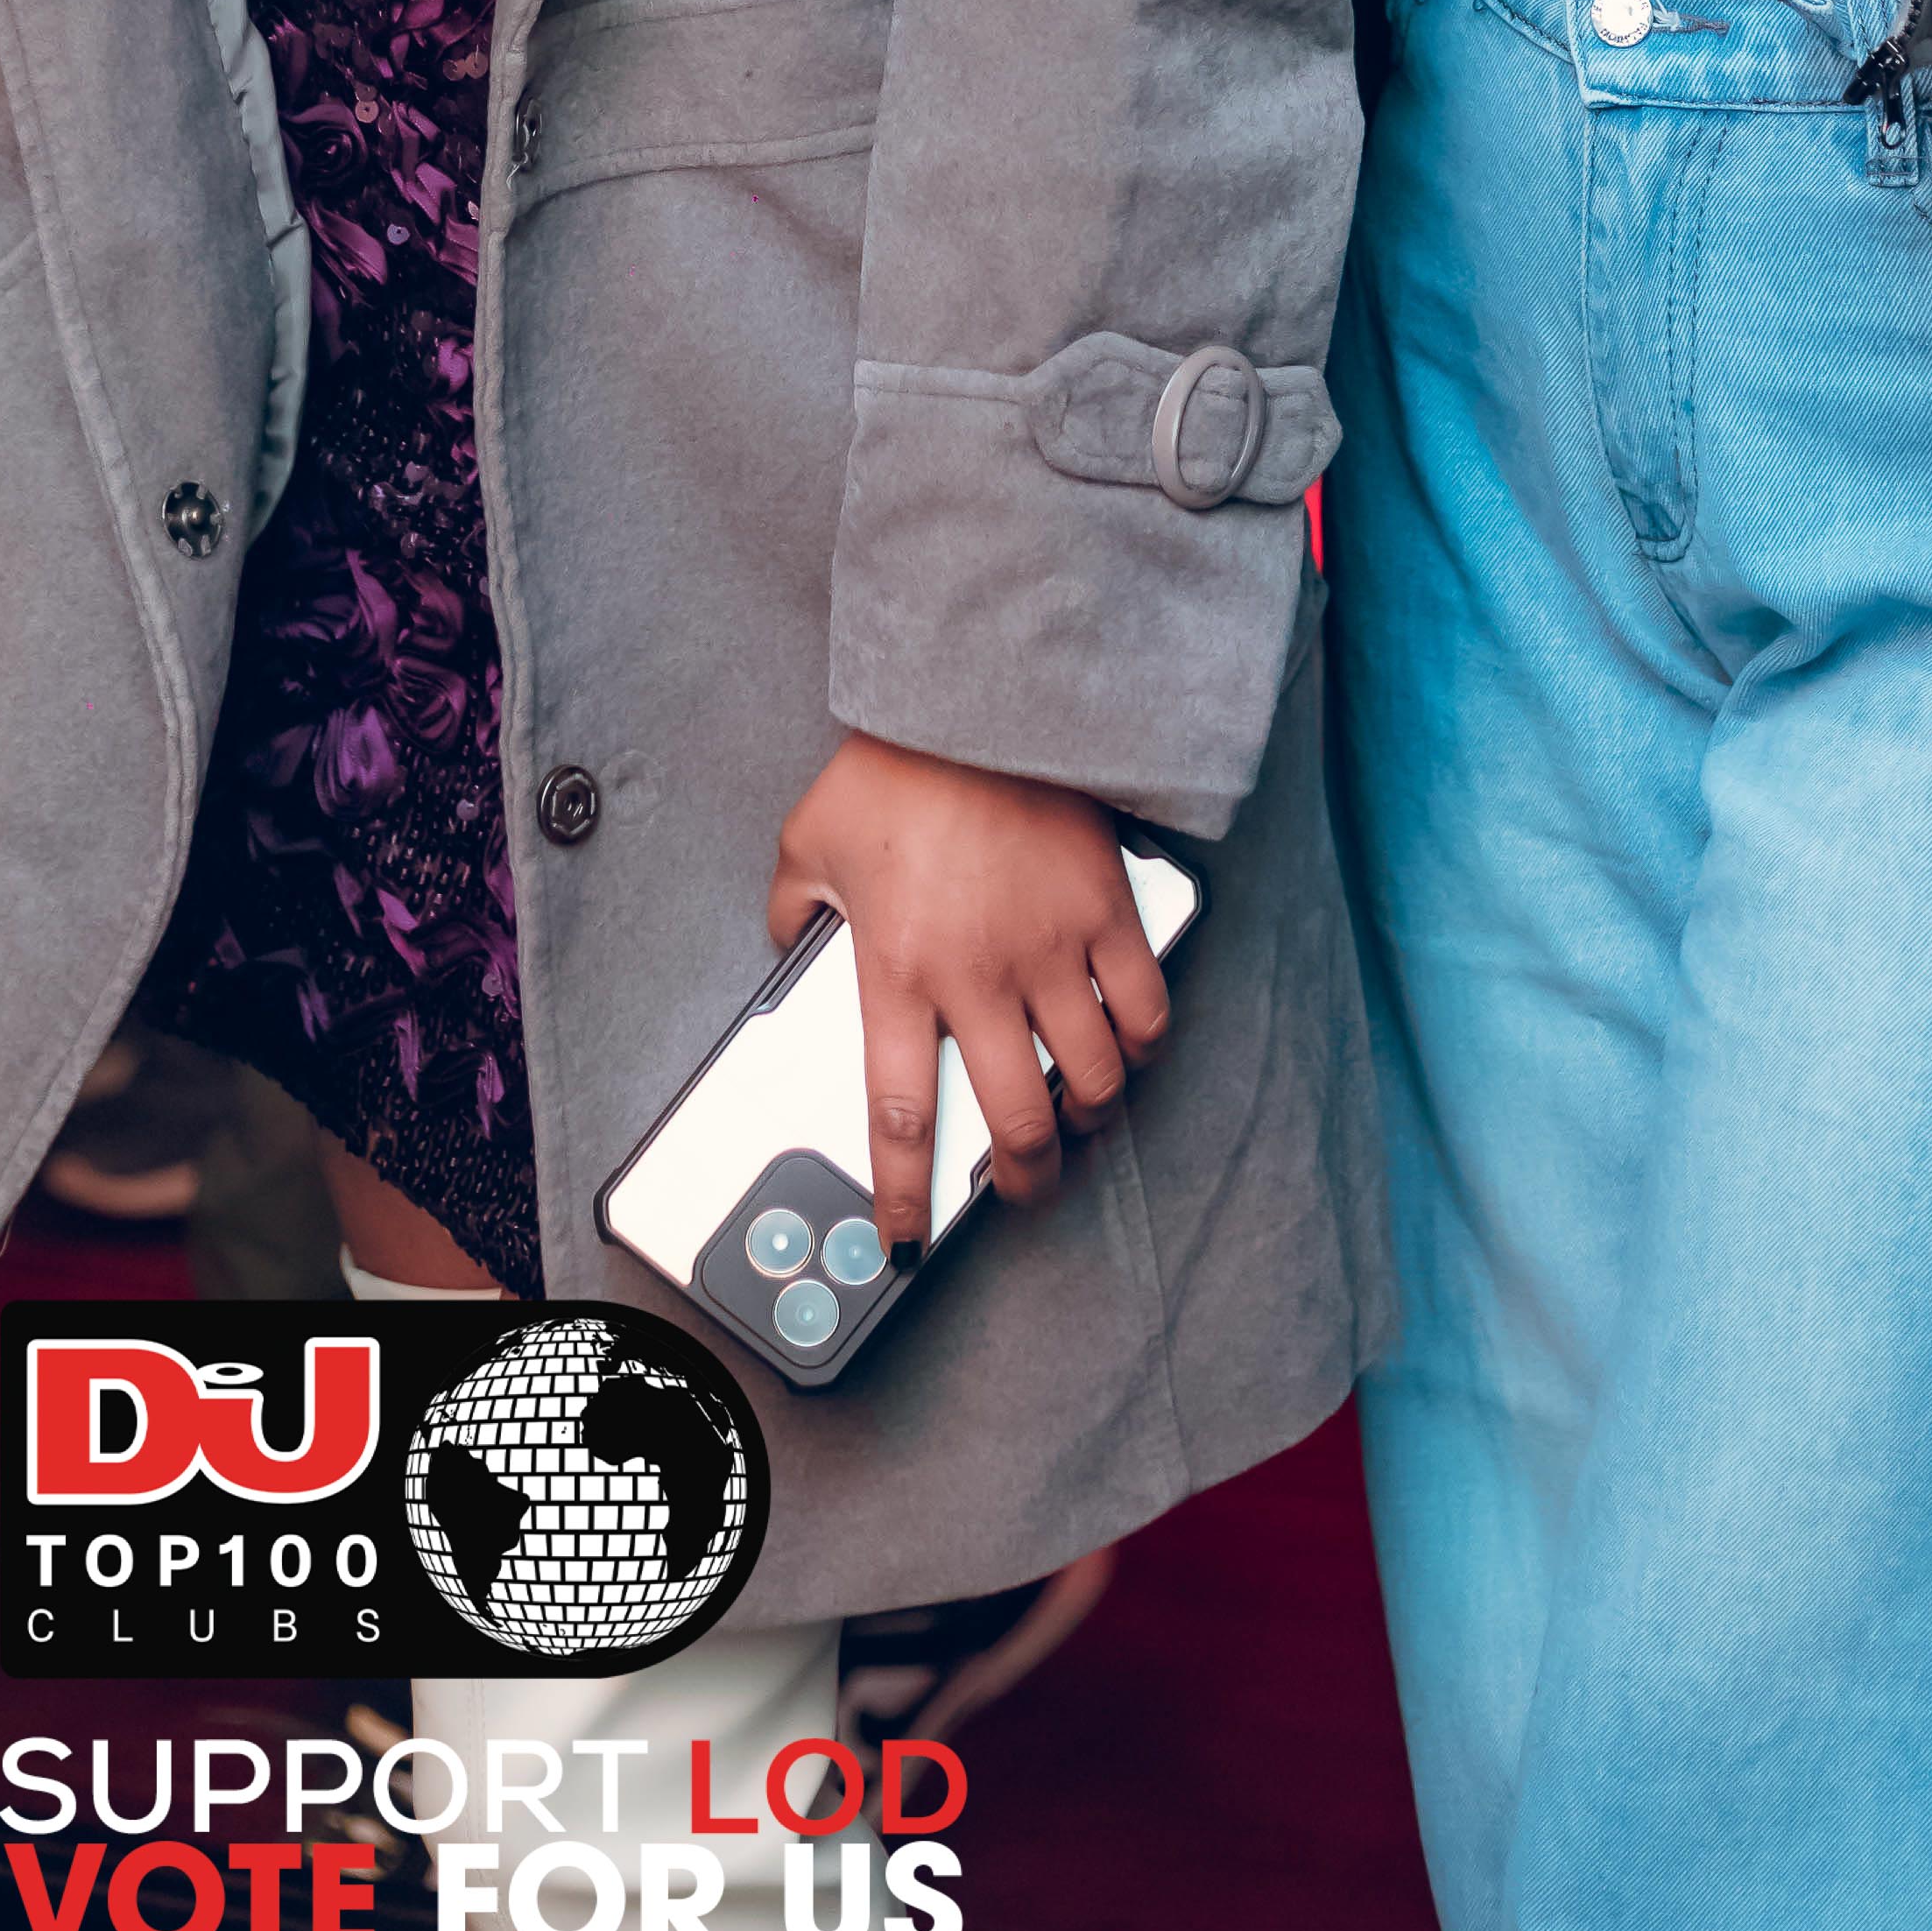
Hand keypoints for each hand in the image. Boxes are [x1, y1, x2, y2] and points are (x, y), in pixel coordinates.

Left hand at [767, 735, 1172, 1270]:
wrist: (977, 693)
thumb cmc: (892, 764)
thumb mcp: (809, 840)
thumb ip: (792, 909)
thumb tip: (787, 946)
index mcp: (899, 973)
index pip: (900, 1118)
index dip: (906, 1195)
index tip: (905, 1237)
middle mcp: (979, 978)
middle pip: (1017, 1122)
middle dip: (1025, 1178)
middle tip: (1024, 1188)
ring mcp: (1053, 949)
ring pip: (1092, 1079)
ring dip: (1089, 1118)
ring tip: (1079, 1120)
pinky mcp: (1108, 911)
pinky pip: (1144, 1006)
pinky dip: (1142, 1044)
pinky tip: (1128, 1049)